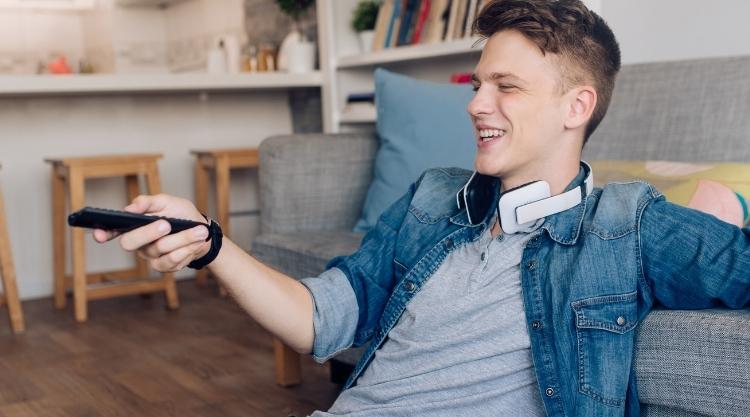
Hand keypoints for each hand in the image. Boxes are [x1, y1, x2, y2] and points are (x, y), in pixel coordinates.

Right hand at [93, 194, 210, 271]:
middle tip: (167, 224)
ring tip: (199, 231)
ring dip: (182, 238)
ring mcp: (150, 256)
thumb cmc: (182, 215)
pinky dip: (187, 249)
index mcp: (134, 225)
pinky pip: (171, 261)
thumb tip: (130, 207)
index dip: (103, 233)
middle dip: (149, 232)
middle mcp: (138, 243)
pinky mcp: (163, 266)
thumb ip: (148, 202)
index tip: (98, 234)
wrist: (204, 232)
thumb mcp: (168, 202)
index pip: (112, 230)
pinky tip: (196, 242)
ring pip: (159, 249)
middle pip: (130, 243)